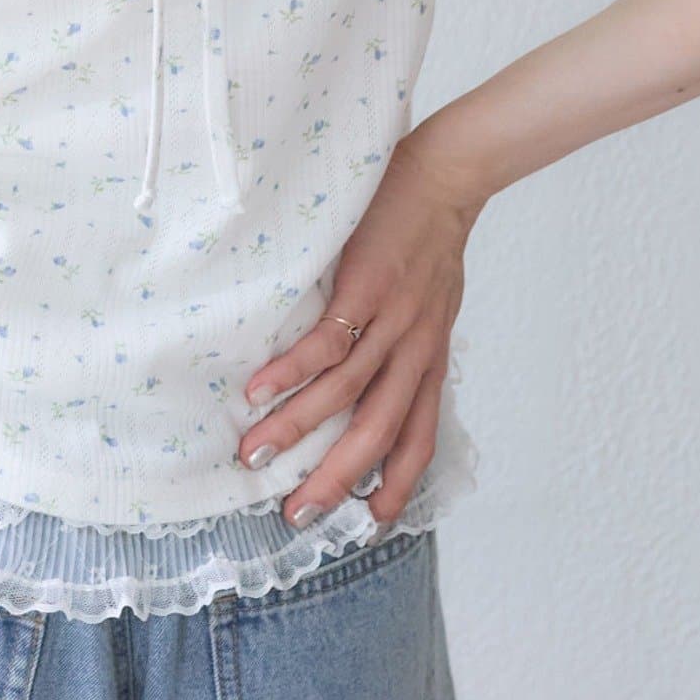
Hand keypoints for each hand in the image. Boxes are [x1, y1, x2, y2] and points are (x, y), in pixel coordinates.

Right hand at [236, 123, 487, 529]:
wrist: (445, 179)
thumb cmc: (429, 239)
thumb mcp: (434, 303)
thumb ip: (408, 341)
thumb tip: (372, 369)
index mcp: (430, 360)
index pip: (419, 438)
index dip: (398, 484)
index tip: (370, 520)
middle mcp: (414, 352)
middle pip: (377, 434)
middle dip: (335, 480)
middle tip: (294, 514)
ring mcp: (391, 324)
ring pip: (344, 396)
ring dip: (296, 430)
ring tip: (253, 454)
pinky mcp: (365, 291)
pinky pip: (325, 344)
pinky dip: (291, 372)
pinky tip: (258, 391)